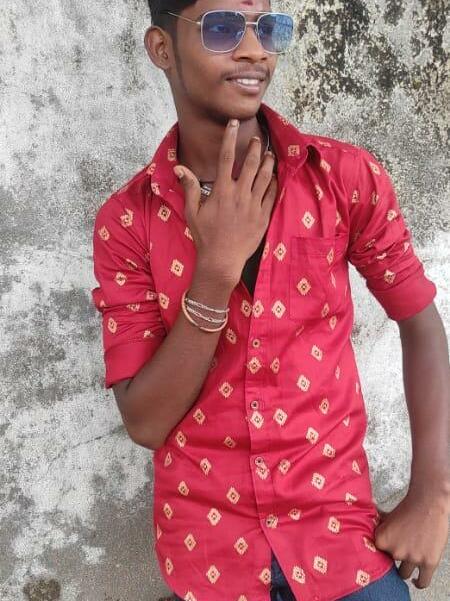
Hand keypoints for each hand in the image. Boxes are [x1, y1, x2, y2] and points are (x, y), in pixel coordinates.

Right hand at [173, 118, 277, 285]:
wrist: (221, 260)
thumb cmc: (205, 237)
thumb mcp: (192, 212)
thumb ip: (189, 188)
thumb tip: (179, 168)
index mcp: (221, 191)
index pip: (225, 157)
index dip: (230, 138)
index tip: (234, 124)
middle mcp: (239, 195)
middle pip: (250, 164)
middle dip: (255, 148)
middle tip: (258, 139)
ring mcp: (253, 205)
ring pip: (264, 177)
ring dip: (268, 162)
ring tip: (269, 154)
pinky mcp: (263, 217)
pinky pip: (271, 195)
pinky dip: (273, 183)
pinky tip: (273, 177)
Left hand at [374, 489, 448, 588]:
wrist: (428, 502)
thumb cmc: (408, 506)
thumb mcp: (386, 515)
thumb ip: (376, 524)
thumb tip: (361, 516)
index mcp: (381, 540)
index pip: (377, 554)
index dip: (382, 551)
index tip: (383, 552)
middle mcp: (395, 551)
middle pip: (390, 563)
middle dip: (394, 558)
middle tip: (399, 551)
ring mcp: (412, 558)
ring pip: (404, 573)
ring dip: (406, 569)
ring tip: (407, 562)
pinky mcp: (428, 562)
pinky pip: (423, 581)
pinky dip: (419, 583)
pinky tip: (416, 582)